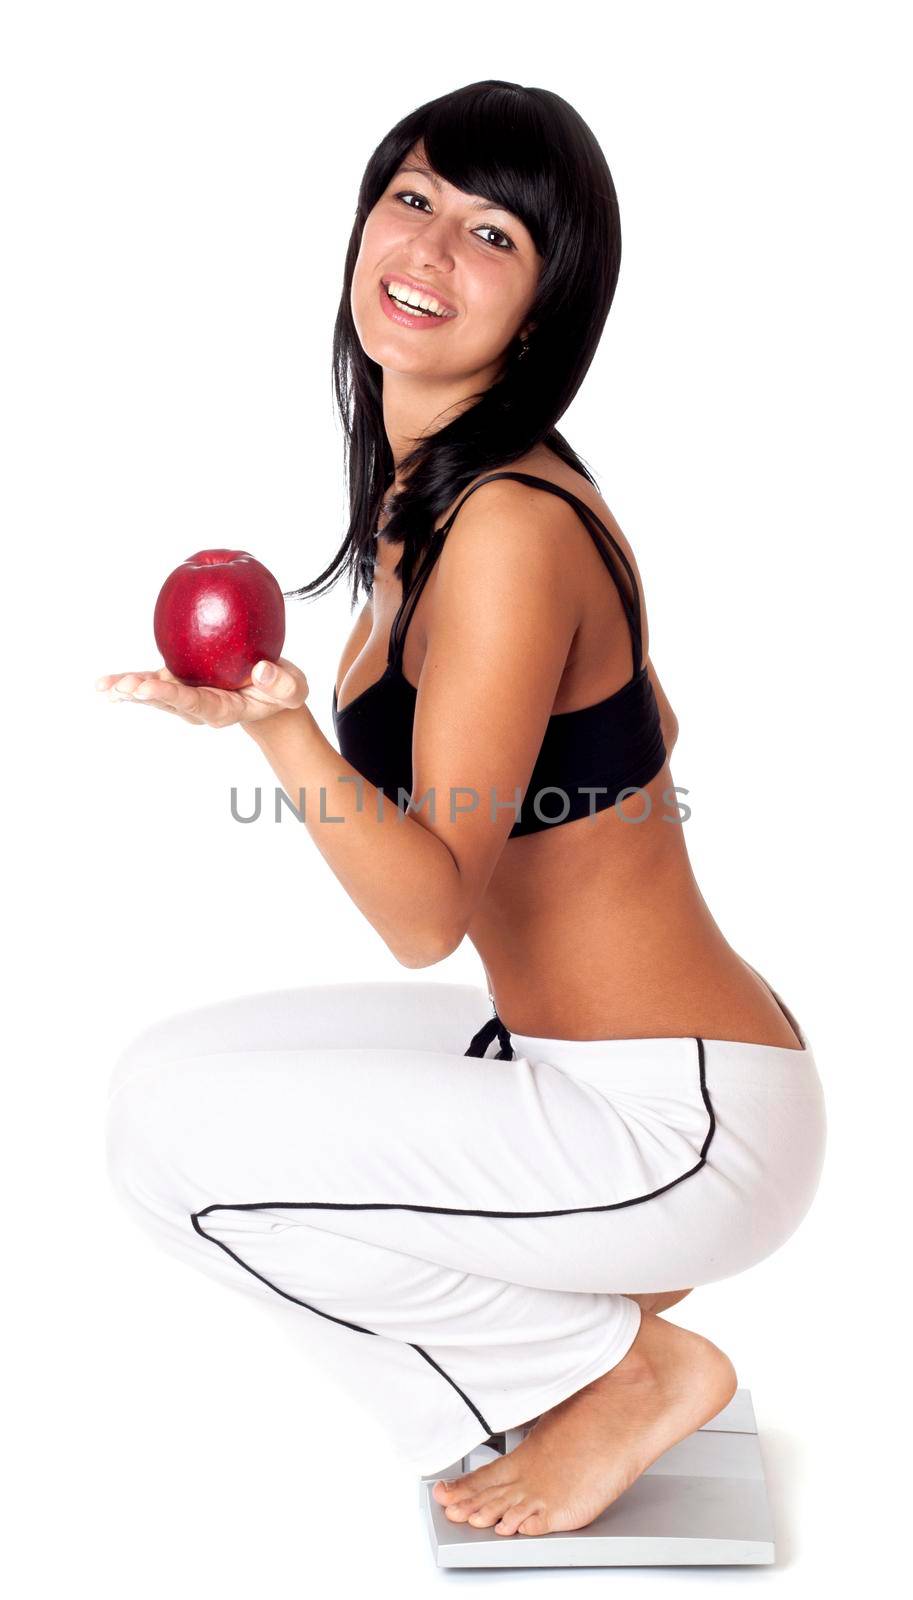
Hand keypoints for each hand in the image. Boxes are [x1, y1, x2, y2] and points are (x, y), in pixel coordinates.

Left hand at [94, 657, 309, 727]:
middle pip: (170, 702)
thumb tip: (260, 670)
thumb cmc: (281, 689)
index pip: (197, 703)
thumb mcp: (295, 688)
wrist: (266, 691)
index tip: (153, 687)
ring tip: (106, 688)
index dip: (174, 696)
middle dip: (147, 694)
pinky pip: (150, 683)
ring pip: (155, 695)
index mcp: (224, 710)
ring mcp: (185, 696)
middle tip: (125, 687)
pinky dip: (128, 684)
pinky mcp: (177, 682)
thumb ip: (283, 684)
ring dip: (130, 691)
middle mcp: (199, 707)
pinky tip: (103, 686)